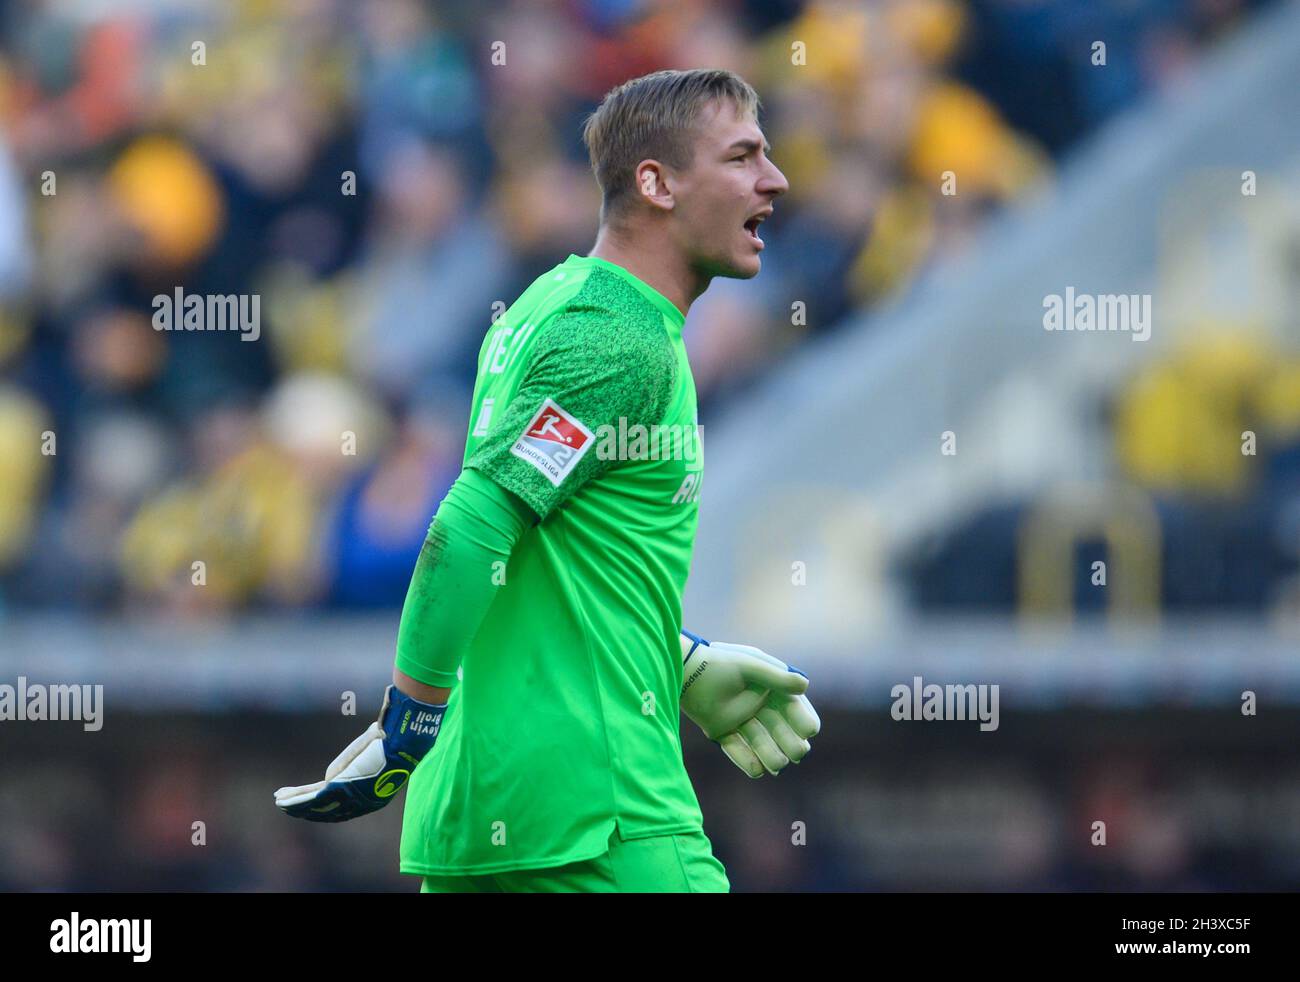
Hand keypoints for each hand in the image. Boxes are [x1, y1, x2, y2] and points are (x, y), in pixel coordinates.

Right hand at [274, 684, 446, 821]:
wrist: (396, 741)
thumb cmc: (393, 741)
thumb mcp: (377, 750)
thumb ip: (367, 751)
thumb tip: (371, 735)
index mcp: (370, 799)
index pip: (343, 810)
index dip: (326, 810)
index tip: (313, 806)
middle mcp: (359, 803)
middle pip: (326, 812)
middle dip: (307, 811)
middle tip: (291, 809)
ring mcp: (348, 797)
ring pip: (315, 805)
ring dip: (295, 805)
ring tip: (280, 803)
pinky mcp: (338, 786)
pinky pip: (311, 797)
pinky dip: (294, 798)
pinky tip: (283, 798)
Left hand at [680, 635, 820, 777]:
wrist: (687, 670)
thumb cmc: (722, 662)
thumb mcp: (752, 666)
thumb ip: (777, 678)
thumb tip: (805, 685)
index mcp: (771, 689)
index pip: (794, 708)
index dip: (803, 720)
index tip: (809, 731)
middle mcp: (758, 707)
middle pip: (780, 730)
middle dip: (790, 742)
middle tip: (798, 754)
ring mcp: (741, 721)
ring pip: (760, 743)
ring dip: (770, 755)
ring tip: (778, 765)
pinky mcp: (721, 732)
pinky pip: (736, 750)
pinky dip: (747, 762)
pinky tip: (758, 771)